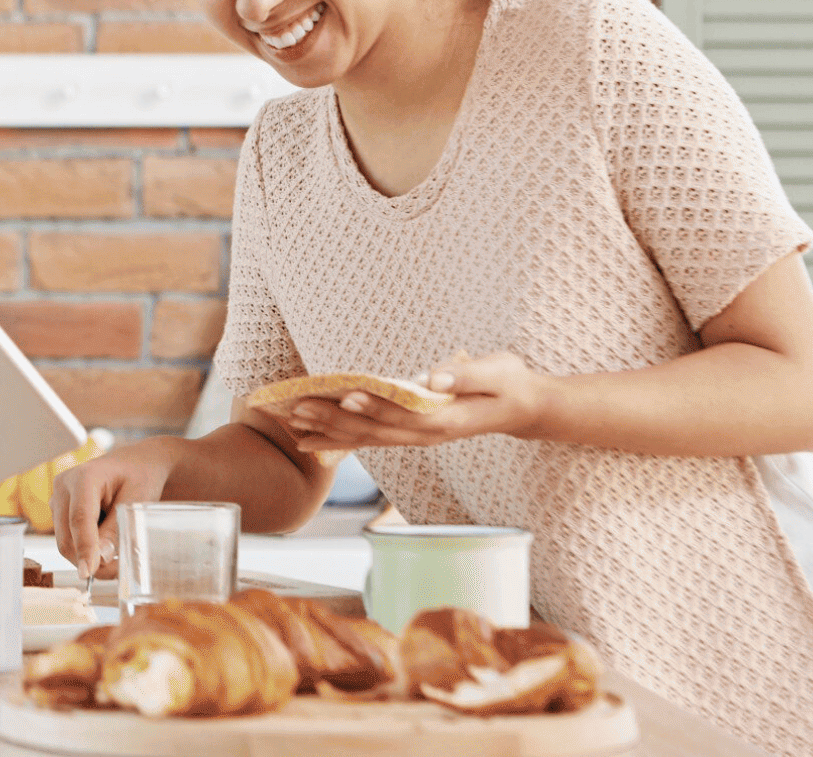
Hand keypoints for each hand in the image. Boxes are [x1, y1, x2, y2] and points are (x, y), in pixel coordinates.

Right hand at [51, 438, 181, 583]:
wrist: (134, 464)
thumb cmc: (139, 477)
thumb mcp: (136, 501)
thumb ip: (118, 530)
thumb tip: (100, 559)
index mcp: (84, 477)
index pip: (79, 519)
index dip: (84, 548)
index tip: (89, 573)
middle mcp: (64, 486)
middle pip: (66, 536)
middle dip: (88, 560)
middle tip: (118, 570)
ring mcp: (58, 499)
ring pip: (65, 542)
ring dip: (87, 557)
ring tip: (116, 557)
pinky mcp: (60, 511)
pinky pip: (68, 538)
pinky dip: (85, 550)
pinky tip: (105, 544)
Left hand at [282, 352, 551, 451]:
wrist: (520, 408)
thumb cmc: (509, 384)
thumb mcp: (500, 372)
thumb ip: (470, 374)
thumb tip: (436, 376)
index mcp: (447, 419)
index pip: (405, 414)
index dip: (376, 407)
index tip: (346, 396)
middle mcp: (426, 434)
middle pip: (375, 431)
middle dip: (336, 420)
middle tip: (299, 409)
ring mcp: (417, 437)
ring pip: (367, 439)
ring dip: (329, 432)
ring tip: (292, 424)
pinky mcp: (410, 433)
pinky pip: (370, 439)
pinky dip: (339, 438)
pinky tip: (310, 438)